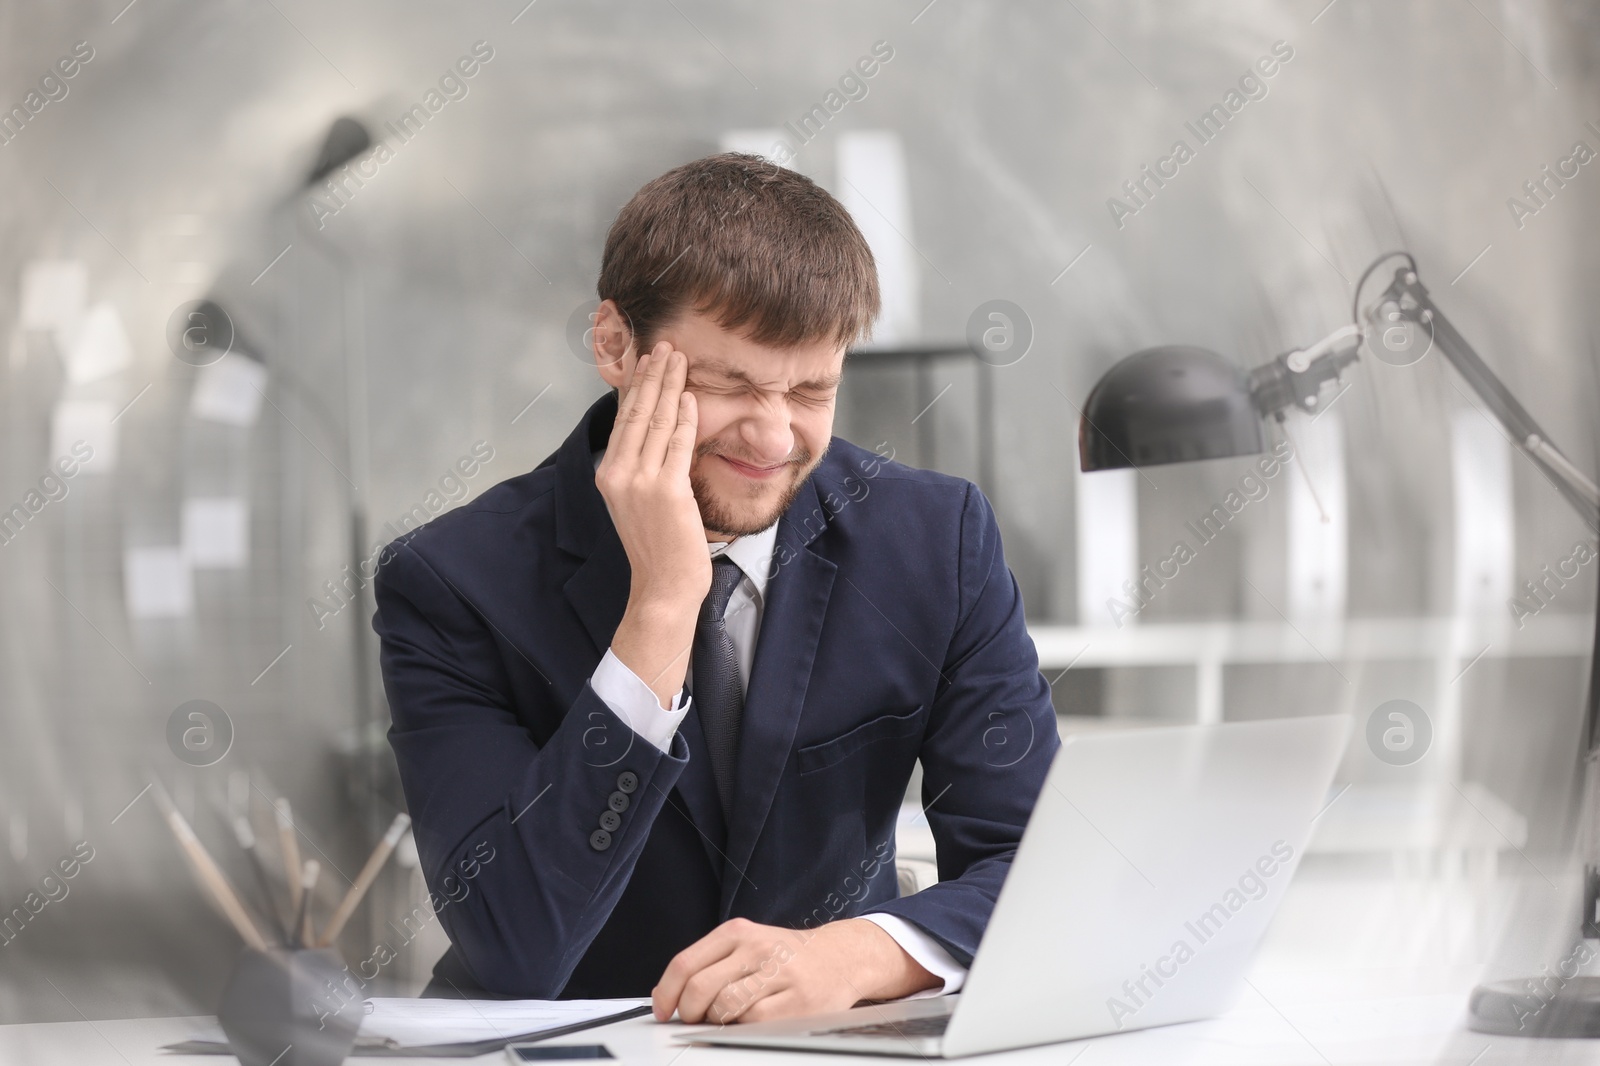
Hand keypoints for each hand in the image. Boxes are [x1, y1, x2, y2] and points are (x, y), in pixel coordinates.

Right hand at [597, 344, 709, 705]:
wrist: (663, 587)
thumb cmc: (660, 547)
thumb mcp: (642, 502)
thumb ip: (646, 467)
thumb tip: (662, 432)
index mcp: (609, 476)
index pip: (624, 421)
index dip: (636, 387)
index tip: (648, 361)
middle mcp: (618, 475)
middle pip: (637, 412)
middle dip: (653, 375)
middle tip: (666, 345)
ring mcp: (640, 482)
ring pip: (657, 422)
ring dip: (670, 385)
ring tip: (680, 359)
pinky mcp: (666, 491)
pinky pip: (678, 444)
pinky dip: (686, 417)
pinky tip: (691, 396)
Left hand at [651, 917, 940, 1024]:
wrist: (841, 957)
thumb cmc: (787, 955)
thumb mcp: (746, 945)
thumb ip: (707, 964)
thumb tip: (665, 995)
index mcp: (738, 932)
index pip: (685, 963)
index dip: (666, 993)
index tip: (662, 1010)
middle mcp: (756, 948)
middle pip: (700, 988)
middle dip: (688, 1012)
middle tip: (693, 1019)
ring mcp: (777, 974)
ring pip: (724, 1006)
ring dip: (715, 1021)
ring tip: (724, 1018)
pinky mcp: (795, 1001)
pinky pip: (752, 1022)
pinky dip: (742, 1028)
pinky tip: (748, 1022)